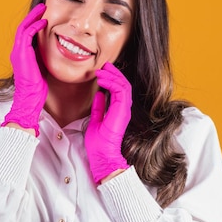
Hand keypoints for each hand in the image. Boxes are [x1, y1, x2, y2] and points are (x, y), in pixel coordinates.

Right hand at [2, 3, 47, 135]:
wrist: (30, 97)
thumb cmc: (37, 87)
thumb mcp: (41, 67)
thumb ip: (42, 56)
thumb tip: (51, 49)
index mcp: (20, 55)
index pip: (25, 34)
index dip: (33, 23)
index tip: (43, 16)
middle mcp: (16, 51)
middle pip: (23, 27)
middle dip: (33, 16)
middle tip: (42, 7)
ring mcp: (17, 52)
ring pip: (23, 27)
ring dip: (33, 17)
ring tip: (43, 9)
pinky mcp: (22, 53)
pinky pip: (27, 34)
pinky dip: (35, 26)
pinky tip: (44, 22)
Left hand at [85, 62, 131, 183]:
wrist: (102, 155)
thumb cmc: (99, 143)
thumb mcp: (96, 120)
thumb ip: (99, 108)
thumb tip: (98, 95)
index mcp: (119, 111)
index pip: (119, 90)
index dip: (112, 79)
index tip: (102, 72)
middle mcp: (124, 109)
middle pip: (123, 84)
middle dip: (114, 73)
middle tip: (104, 66)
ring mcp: (124, 110)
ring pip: (123, 86)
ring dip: (112, 76)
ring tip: (101, 71)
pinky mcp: (122, 111)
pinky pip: (121, 92)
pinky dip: (112, 83)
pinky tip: (102, 80)